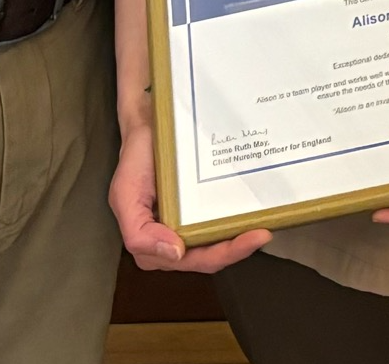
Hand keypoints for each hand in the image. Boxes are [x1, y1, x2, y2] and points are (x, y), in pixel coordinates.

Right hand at [110, 115, 270, 273]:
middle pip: (210, 256)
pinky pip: (222, 218)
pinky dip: (239, 220)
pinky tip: (256, 213)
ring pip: (219, 242)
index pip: (191, 261)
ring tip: (264, 227)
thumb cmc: (135, 161)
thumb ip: (138, 233)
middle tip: (262, 234)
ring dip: (242, 238)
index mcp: (153, 245)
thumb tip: (174, 254)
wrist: (149, 126)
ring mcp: (190, 223)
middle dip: (237, 250)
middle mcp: (174, 239)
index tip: (246, 240)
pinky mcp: (204, 206)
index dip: (221, 256)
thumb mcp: (124, 195)